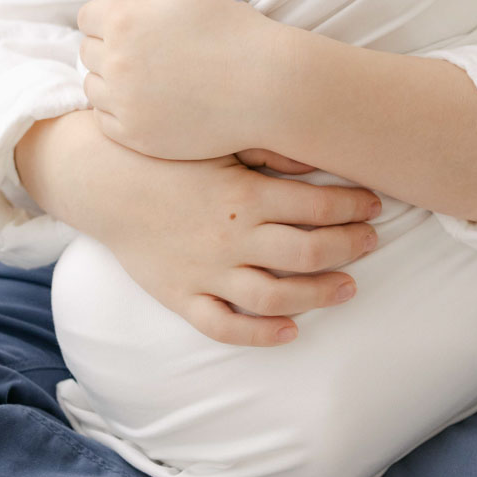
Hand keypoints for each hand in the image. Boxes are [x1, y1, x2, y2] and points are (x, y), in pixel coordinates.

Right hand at [16, 113, 379, 345]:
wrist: (102, 180)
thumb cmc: (165, 154)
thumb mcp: (218, 140)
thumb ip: (270, 149)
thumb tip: (319, 153)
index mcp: (245, 194)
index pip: (317, 205)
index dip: (354, 205)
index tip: (375, 203)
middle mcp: (232, 237)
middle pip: (308, 253)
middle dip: (350, 248)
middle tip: (372, 241)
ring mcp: (208, 271)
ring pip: (277, 297)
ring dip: (321, 294)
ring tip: (348, 288)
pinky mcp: (182, 295)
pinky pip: (225, 326)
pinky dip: (261, 335)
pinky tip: (291, 331)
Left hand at [80, 0, 287, 159]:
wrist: (265, 86)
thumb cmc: (230, 30)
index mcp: (123, 23)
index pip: (88, 16)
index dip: (112, 15)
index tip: (139, 23)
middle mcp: (115, 64)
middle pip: (87, 51)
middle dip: (110, 46)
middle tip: (149, 50)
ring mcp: (124, 104)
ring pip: (93, 86)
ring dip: (111, 79)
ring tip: (150, 76)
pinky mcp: (136, 136)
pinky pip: (105, 120)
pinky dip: (120, 110)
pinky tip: (151, 102)